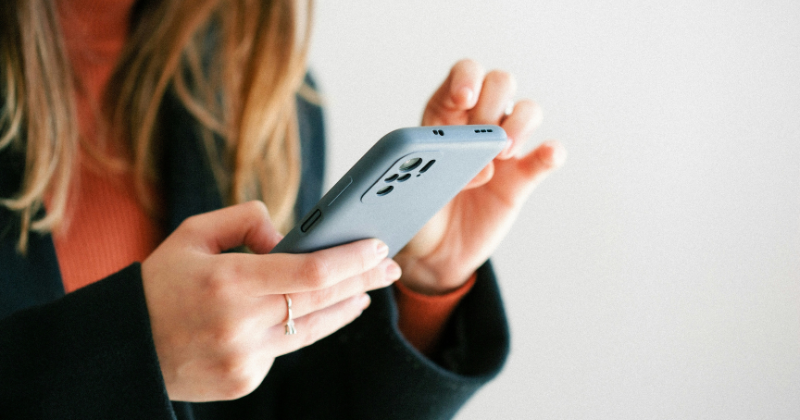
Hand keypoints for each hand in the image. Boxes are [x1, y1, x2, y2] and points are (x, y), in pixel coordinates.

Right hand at [141, 201, 400, 400]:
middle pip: (325, 300)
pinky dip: (301, 326)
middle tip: (390, 267)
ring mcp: (245, 358)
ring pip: (314, 329)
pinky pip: (286, 348)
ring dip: (346, 307)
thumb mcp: (194, 233)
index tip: (379, 245)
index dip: (353, 259)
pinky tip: (312, 313)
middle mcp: (240, 323)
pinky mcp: (245, 380)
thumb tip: (290, 239)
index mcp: (227, 281)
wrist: (125, 347)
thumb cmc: (161, 282)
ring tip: (366, 291)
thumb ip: (246, 221)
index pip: (312, 271)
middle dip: (364, 280)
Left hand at [395, 59, 565, 294]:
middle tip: (483, 136)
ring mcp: (504, 148)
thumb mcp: (407, 190)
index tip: (464, 98)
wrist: (433, 252)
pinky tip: (546, 156)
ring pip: (528, 110)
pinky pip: (547, 155)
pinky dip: (551, 151)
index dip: (467, 77)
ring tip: (503, 153)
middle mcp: (478, 124)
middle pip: (500, 83)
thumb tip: (476, 166)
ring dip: (521, 123)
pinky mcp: (523, 176)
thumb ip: (433, 171)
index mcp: (444, 116)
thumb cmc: (416, 212)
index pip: (463, 75)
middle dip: (494, 102)